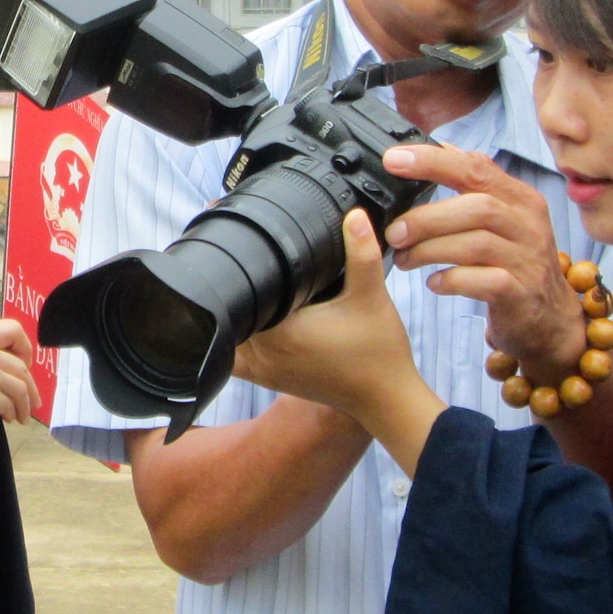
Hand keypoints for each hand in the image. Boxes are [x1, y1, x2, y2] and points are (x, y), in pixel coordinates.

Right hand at [0, 318, 39, 443]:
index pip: (13, 329)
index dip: (24, 347)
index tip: (24, 362)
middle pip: (22, 365)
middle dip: (30, 384)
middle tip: (31, 398)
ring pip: (21, 387)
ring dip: (24, 404)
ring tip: (21, 415)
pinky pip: (10, 404)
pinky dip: (12, 413)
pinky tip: (7, 418)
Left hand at [235, 210, 420, 418]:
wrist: (385, 398)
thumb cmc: (379, 352)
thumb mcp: (372, 297)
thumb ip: (362, 254)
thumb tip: (355, 216)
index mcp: (281, 331)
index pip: (239, 292)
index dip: (234, 265)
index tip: (234, 242)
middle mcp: (265, 354)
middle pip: (228, 310)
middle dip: (230, 282)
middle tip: (237, 253)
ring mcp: (265, 370)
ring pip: (227, 334)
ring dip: (230, 310)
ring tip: (240, 281)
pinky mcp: (270, 380)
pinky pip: (236, 358)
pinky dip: (235, 337)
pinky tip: (248, 318)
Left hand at [382, 145, 586, 382]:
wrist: (550, 317)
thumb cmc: (517, 262)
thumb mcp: (505, 217)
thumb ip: (477, 183)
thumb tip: (443, 146)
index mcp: (521, 198)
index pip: (476, 168)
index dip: (433, 162)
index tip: (393, 160)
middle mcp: (528, 224)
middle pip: (476, 206)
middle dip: (427, 217)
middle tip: (394, 232)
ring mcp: (527, 259)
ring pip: (476, 244)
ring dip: (430, 250)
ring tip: (405, 259)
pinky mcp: (521, 292)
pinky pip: (482, 281)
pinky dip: (451, 279)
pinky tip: (434, 282)